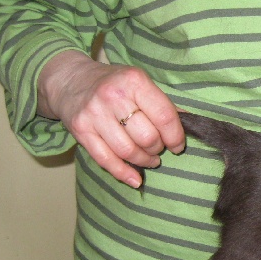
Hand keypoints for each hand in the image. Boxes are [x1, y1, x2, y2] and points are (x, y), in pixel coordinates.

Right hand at [37, 50, 184, 187]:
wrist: (70, 80)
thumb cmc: (114, 83)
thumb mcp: (139, 83)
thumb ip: (163, 103)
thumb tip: (190, 122)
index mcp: (134, 81)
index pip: (164, 116)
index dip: (176, 137)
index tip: (178, 146)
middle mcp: (113, 96)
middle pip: (147, 137)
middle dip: (158, 148)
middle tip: (158, 148)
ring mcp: (94, 114)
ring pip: (128, 151)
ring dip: (144, 161)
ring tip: (149, 159)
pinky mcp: (80, 130)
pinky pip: (106, 159)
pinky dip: (124, 174)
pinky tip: (135, 179)